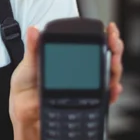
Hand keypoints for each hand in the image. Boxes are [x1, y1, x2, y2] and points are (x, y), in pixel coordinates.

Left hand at [9, 22, 124, 125]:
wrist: (24, 110)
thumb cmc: (26, 86)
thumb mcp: (30, 63)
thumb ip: (34, 46)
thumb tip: (33, 29)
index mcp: (70, 59)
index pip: (93, 44)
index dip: (105, 36)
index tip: (109, 30)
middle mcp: (81, 71)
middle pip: (106, 57)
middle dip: (115, 49)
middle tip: (113, 44)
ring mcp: (86, 87)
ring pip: (109, 75)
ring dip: (115, 68)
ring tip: (113, 61)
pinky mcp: (86, 103)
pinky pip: (104, 98)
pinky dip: (112, 93)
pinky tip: (113, 88)